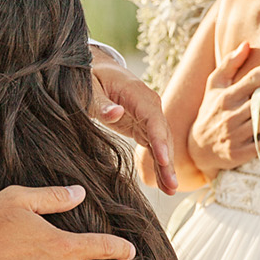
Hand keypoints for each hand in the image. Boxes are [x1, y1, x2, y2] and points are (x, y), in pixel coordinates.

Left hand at [90, 55, 177, 194]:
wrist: (96, 69)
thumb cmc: (89, 77)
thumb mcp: (88, 87)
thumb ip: (100, 103)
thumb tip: (115, 113)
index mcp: (137, 93)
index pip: (153, 118)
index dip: (159, 140)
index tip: (163, 160)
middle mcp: (149, 104)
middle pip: (163, 134)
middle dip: (167, 161)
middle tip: (171, 186)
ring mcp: (149, 116)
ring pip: (163, 144)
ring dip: (166, 167)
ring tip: (170, 190)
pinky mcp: (144, 126)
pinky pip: (155, 147)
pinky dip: (160, 164)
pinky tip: (164, 183)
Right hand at [188, 42, 259, 177]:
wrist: (197, 148)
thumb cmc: (211, 111)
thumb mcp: (214, 86)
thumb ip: (229, 64)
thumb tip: (246, 44)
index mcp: (227, 96)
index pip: (250, 80)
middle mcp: (231, 114)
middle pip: (259, 102)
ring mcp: (234, 135)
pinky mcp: (238, 153)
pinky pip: (258, 148)